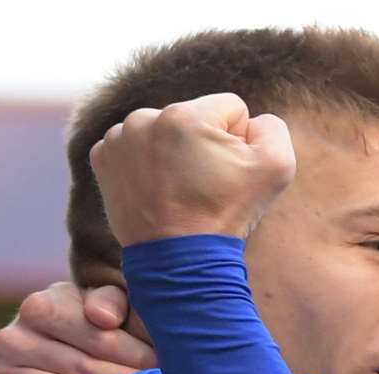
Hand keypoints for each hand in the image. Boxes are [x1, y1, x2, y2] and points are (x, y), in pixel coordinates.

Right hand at [0, 283, 154, 373]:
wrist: (51, 345)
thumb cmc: (90, 321)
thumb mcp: (103, 302)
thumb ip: (110, 300)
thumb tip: (103, 318)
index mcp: (39, 306)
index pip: (100, 339)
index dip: (138, 355)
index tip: (166, 368)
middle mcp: (12, 339)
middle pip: (86, 371)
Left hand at [91, 92, 295, 245]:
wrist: (178, 261)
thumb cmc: (226, 215)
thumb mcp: (276, 167)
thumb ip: (271, 127)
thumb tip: (251, 122)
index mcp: (185, 115)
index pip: (230, 108)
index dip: (239, 140)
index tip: (227, 173)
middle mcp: (144, 118)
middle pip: (194, 117)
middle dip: (203, 144)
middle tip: (202, 185)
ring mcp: (118, 139)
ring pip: (164, 130)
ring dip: (173, 152)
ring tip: (178, 189)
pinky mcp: (102, 158)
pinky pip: (136, 147)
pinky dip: (146, 164)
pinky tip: (155, 189)